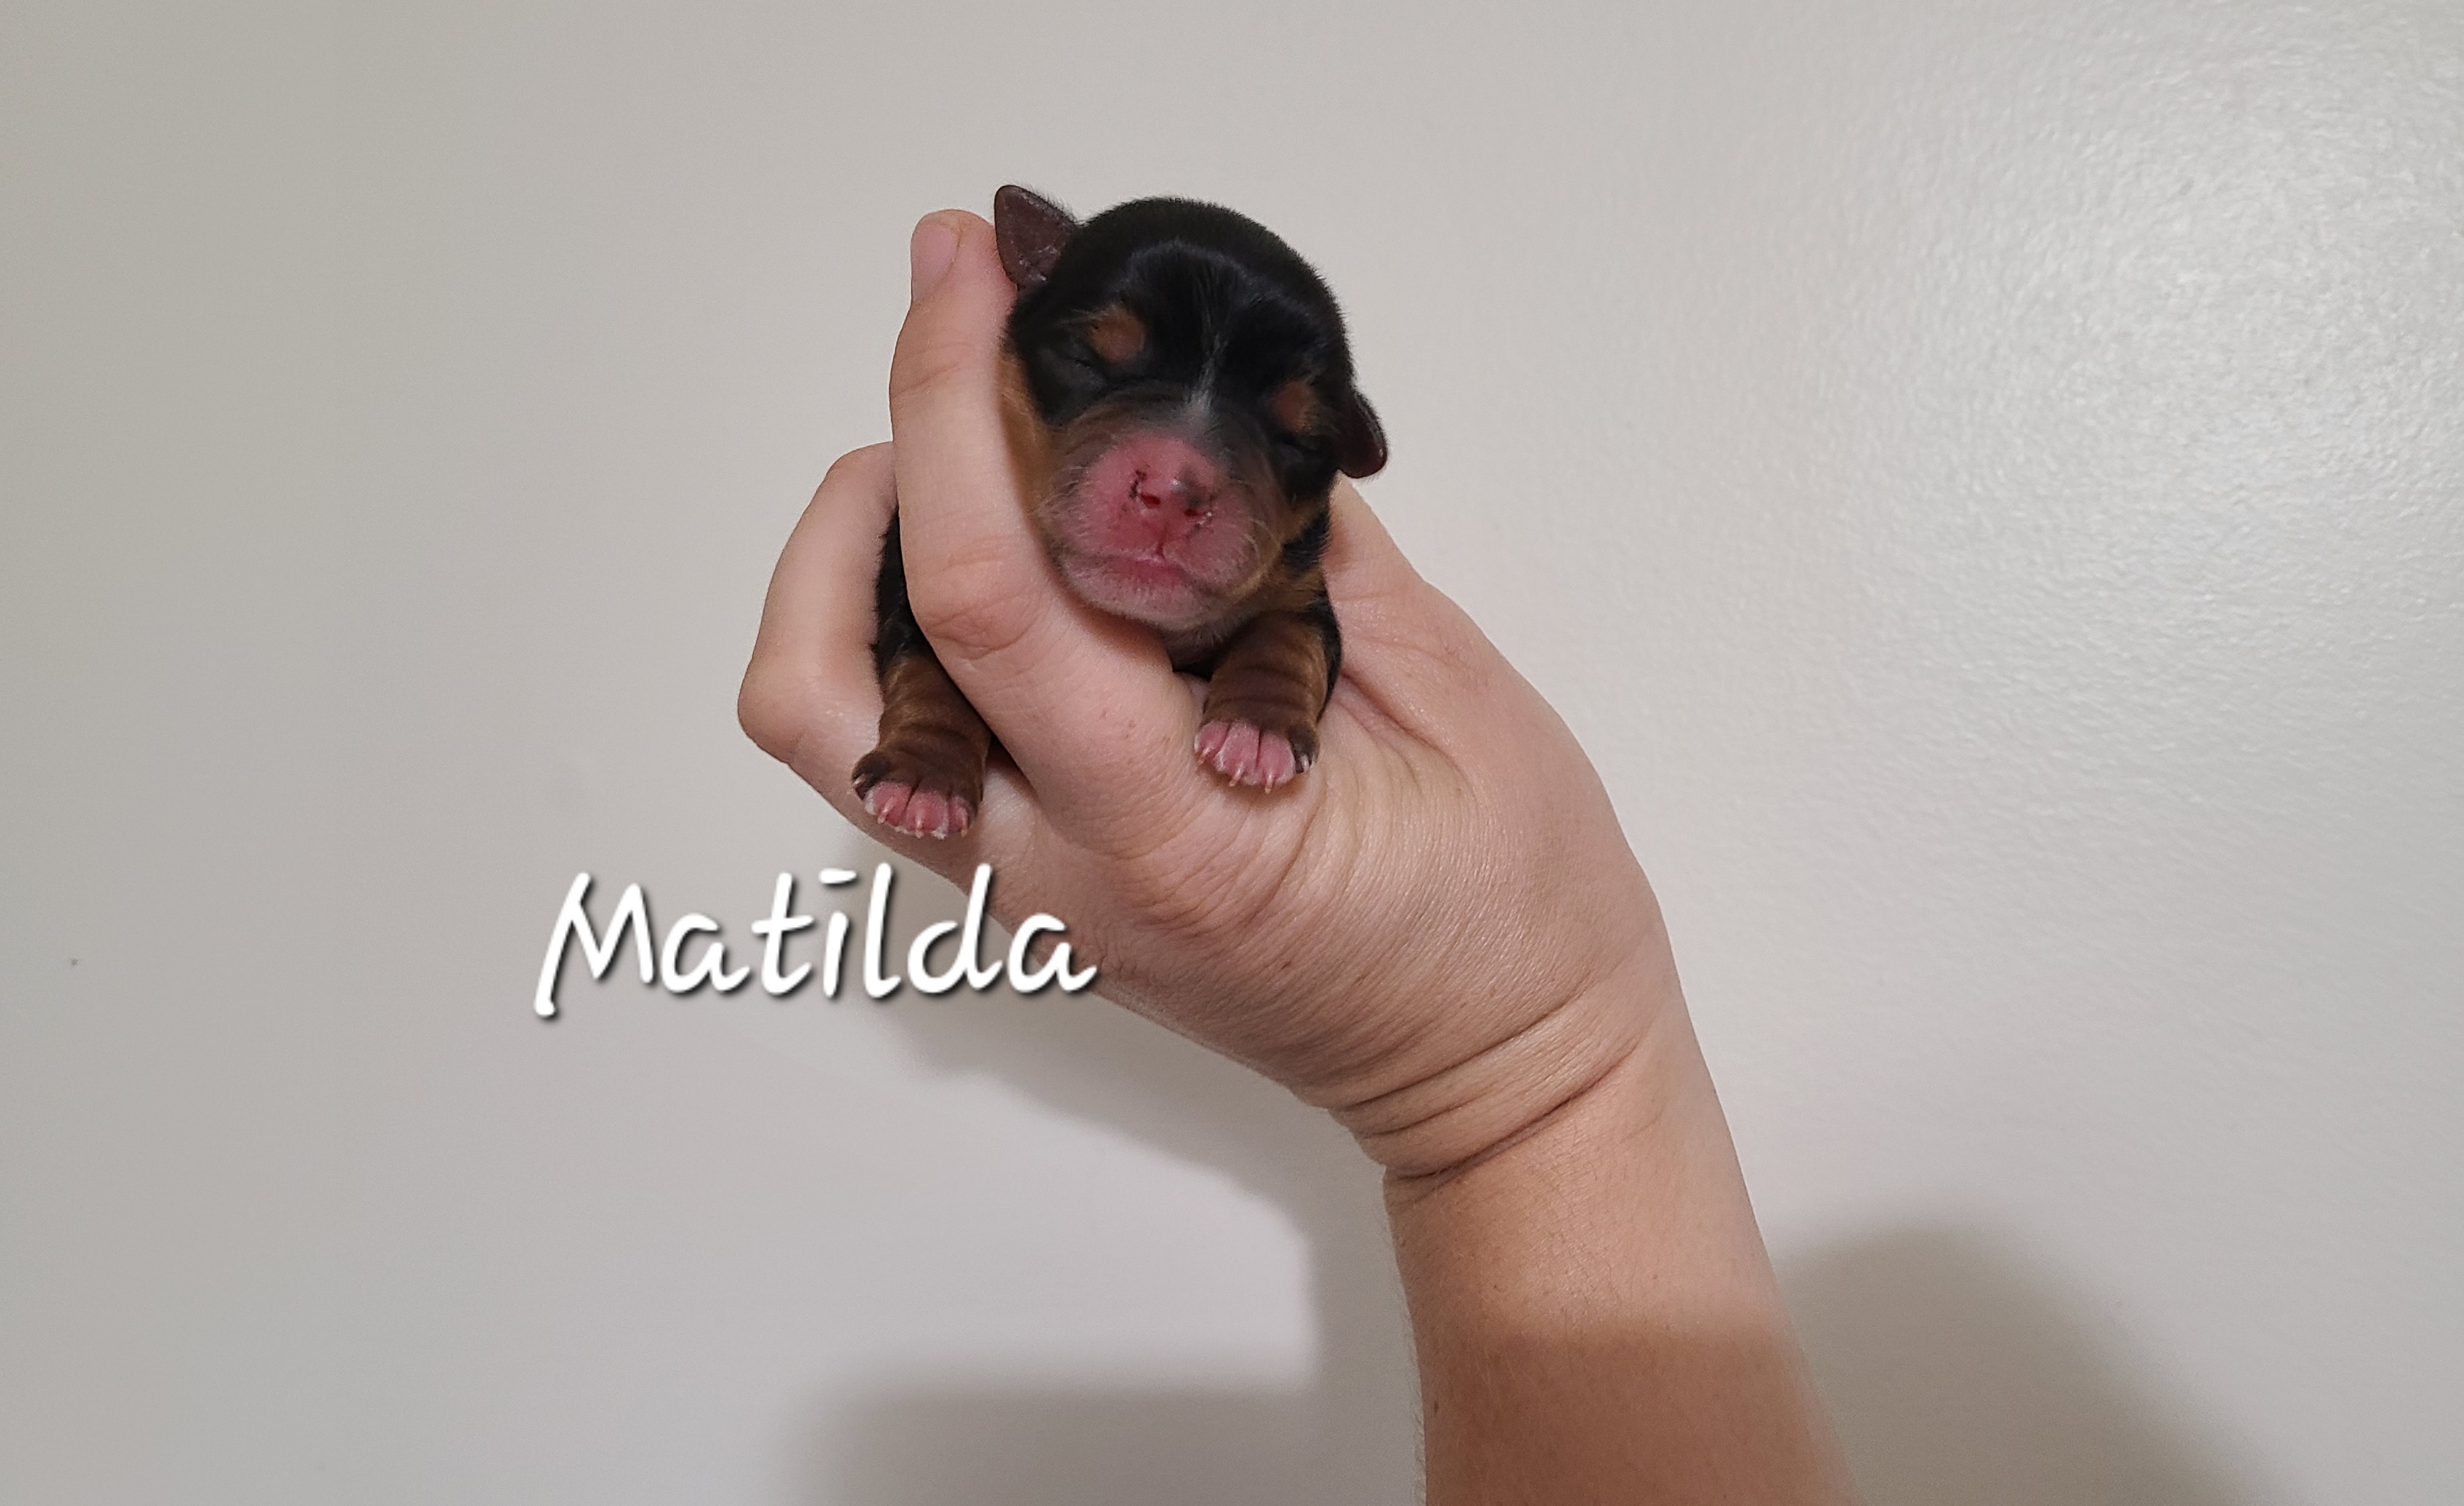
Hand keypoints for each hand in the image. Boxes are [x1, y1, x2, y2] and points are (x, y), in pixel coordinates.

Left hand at [739, 211, 1680, 1176]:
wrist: (1505, 1080)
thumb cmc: (1514, 915)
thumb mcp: (1448, 698)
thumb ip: (1303, 554)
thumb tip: (1196, 426)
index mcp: (1166, 827)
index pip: (985, 596)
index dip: (948, 405)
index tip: (963, 266)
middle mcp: (1056, 875)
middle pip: (820, 681)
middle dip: (854, 498)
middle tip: (970, 401)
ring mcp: (1032, 899)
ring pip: (828, 725)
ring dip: (857, 568)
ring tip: (986, 479)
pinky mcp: (1037, 896)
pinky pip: (907, 748)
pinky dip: (925, 628)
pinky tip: (1040, 572)